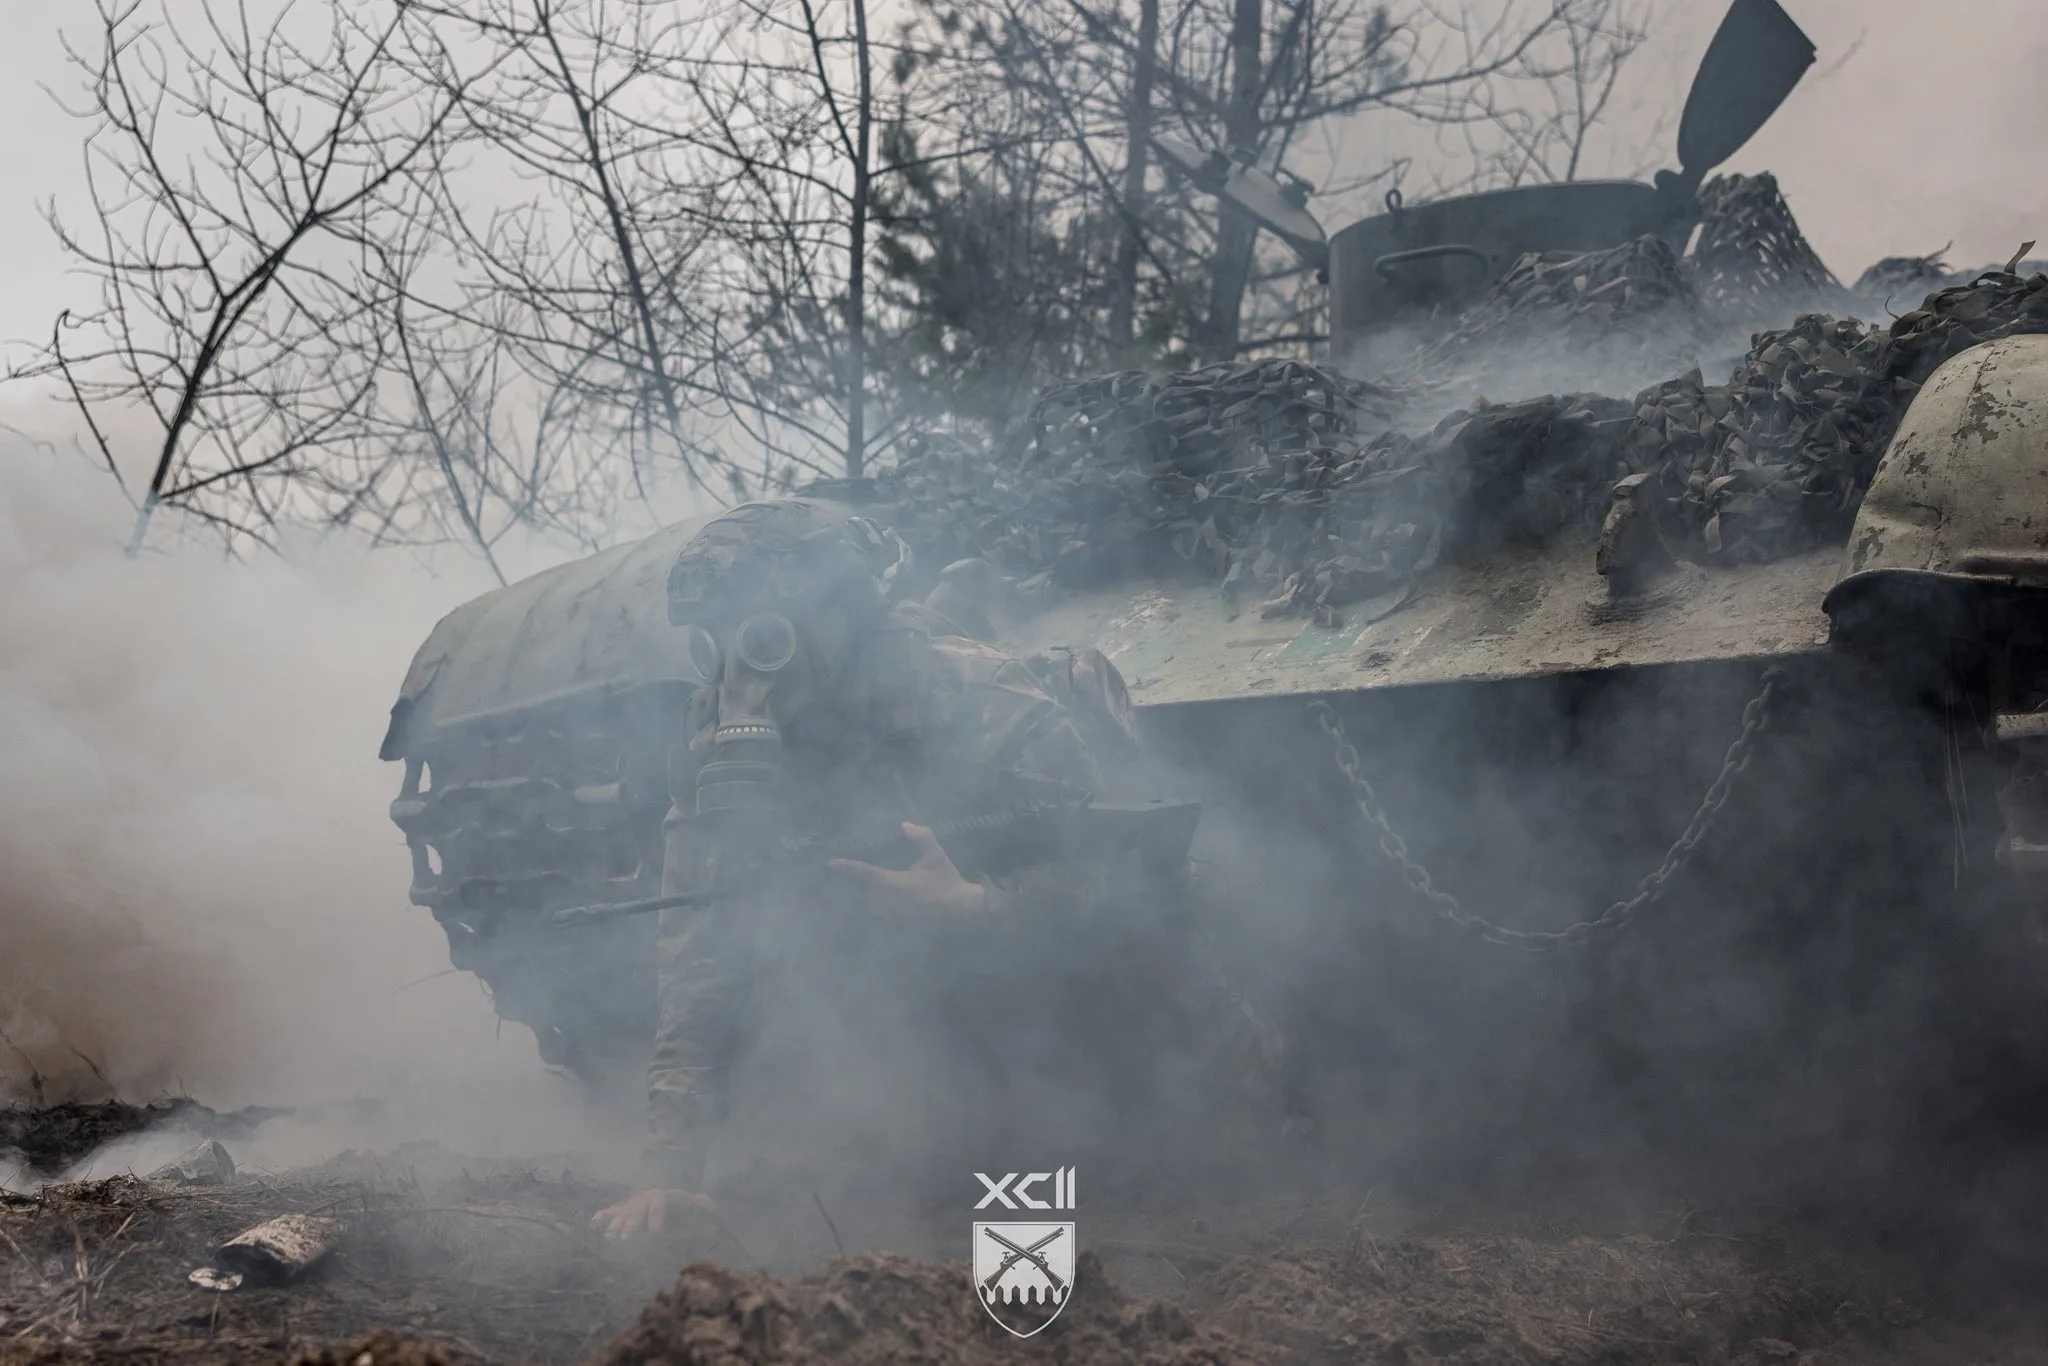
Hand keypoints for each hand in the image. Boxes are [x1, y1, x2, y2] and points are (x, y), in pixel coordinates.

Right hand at [591, 1187, 717, 1241]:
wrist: (665, 1197)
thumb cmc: (680, 1204)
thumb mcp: (692, 1202)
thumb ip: (702, 1204)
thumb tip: (713, 1206)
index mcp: (662, 1196)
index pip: (659, 1204)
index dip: (656, 1218)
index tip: (656, 1235)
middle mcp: (644, 1199)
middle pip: (637, 1211)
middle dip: (631, 1226)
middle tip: (626, 1241)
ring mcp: (631, 1205)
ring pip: (621, 1213)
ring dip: (615, 1226)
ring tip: (609, 1239)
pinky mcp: (621, 1211)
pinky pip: (609, 1212)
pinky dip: (601, 1217)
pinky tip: (593, 1224)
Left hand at [829, 823, 986, 918]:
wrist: (962, 910)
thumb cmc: (947, 880)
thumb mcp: (936, 855)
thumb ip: (922, 837)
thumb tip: (904, 824)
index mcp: (897, 883)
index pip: (867, 874)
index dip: (848, 868)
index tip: (831, 864)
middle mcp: (891, 901)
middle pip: (861, 894)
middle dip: (852, 887)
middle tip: (843, 879)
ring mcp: (894, 916)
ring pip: (867, 908)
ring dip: (860, 900)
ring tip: (854, 892)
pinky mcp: (899, 926)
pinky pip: (878, 920)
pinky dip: (872, 913)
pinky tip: (873, 907)